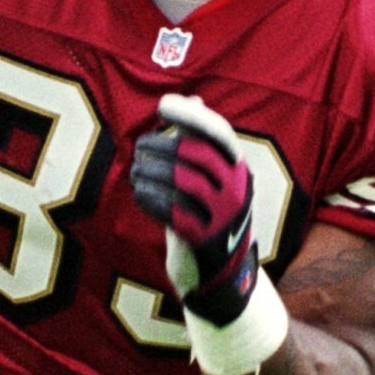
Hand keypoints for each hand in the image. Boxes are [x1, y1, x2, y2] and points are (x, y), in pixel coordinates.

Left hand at [130, 93, 256, 323]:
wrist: (224, 275)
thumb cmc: (209, 216)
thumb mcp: (212, 180)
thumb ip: (200, 142)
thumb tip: (192, 99)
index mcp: (238, 169)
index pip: (218, 132)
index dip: (190, 114)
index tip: (163, 105)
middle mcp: (236, 189)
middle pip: (194, 153)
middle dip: (160, 146)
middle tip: (139, 149)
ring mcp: (224, 216)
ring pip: (181, 180)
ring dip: (150, 172)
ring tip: (136, 172)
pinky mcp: (206, 240)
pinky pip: (173, 211)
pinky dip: (151, 198)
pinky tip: (139, 194)